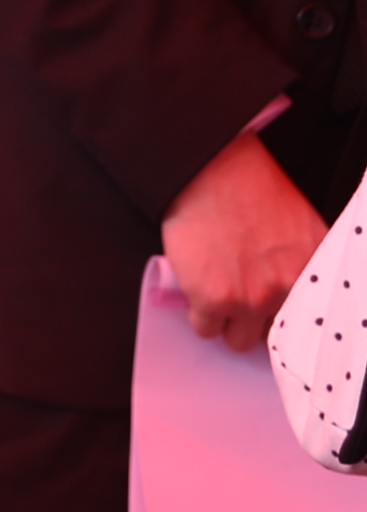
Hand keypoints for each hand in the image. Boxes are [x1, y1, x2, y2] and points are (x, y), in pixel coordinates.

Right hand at [164, 126, 330, 345]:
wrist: (215, 172)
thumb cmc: (253, 190)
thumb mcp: (300, 228)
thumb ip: (300, 264)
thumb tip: (286, 292)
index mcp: (315, 270)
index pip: (308, 320)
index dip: (285, 319)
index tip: (273, 317)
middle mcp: (290, 288)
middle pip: (273, 335)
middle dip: (255, 322)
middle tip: (239, 301)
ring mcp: (253, 298)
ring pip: (238, 340)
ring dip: (226, 323)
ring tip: (216, 298)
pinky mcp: (215, 299)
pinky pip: (205, 329)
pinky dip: (199, 317)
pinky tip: (197, 293)